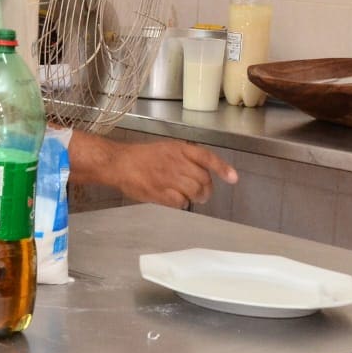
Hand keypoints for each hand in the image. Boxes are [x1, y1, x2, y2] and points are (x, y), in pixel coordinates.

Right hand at [111, 141, 237, 207]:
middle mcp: (176, 162)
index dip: (222, 168)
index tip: (233, 179)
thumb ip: (185, 158)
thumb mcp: (166, 149)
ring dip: (195, 197)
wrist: (118, 163)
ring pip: (194, 192)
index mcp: (179, 149)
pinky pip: (180, 202)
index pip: (206, 158)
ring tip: (188, 196)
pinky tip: (173, 199)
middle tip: (202, 194)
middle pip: (203, 179)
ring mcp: (168, 178)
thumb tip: (204, 175)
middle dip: (206, 189)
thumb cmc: (141, 157)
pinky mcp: (160, 192)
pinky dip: (180, 203)